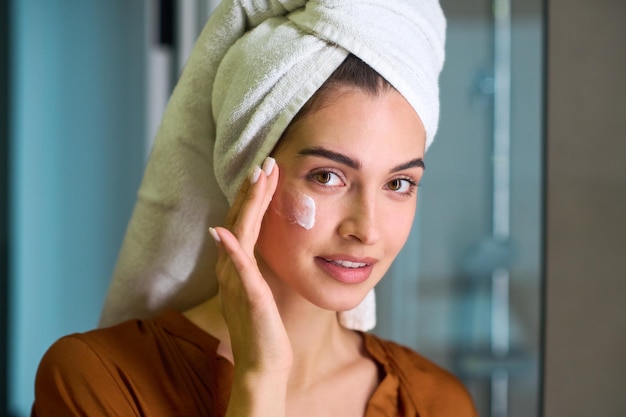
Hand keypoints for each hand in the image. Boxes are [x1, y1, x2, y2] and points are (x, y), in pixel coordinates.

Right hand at [210, 157, 292, 376]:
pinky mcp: (248, 297)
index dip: (253, 196)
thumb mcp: (257, 289)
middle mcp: (231, 269)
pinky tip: (226, 231)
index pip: (245, 222)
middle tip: (264, 162)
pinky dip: (230, 249)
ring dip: (246, 206)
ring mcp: (237, 281)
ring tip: (256, 178)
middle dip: (251, 191)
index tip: (266, 171)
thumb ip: (248, 266)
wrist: (262, 363)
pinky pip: (238, 269)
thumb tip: (244, 244)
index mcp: (237, 265)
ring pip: (239, 235)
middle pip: (240, 221)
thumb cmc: (263, 327)